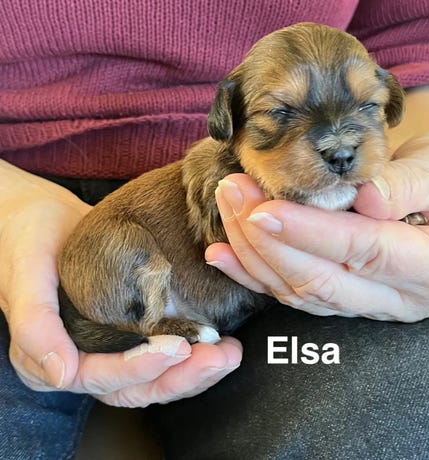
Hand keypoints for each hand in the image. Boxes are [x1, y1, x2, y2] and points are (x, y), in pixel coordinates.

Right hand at [0, 161, 241, 405]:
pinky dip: (191, 350)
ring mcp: (108, 344)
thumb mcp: (25, 274)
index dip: (140, 369)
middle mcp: (84, 358)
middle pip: (137, 386)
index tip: (177, 348)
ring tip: (229, 352)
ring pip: (154, 375)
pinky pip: (161, 350)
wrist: (39, 217)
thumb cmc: (26, 240)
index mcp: (51, 358)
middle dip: (182, 376)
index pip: (102, 378)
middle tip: (220, 356)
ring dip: (194, 370)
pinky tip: (218, 339)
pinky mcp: (128, 327)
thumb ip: (35, 325)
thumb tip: (60, 375)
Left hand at [206, 126, 428, 321]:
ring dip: (253, 251)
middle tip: (233, 193)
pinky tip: (221, 252)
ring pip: (299, 290)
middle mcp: (400, 297)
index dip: (310, 232)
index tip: (264, 209)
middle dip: (268, 239)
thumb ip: (411, 185)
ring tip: (227, 206)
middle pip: (322, 279)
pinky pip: (291, 291)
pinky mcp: (342, 294)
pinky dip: (253, 273)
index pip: (364, 250)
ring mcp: (367, 301)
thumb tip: (364, 200)